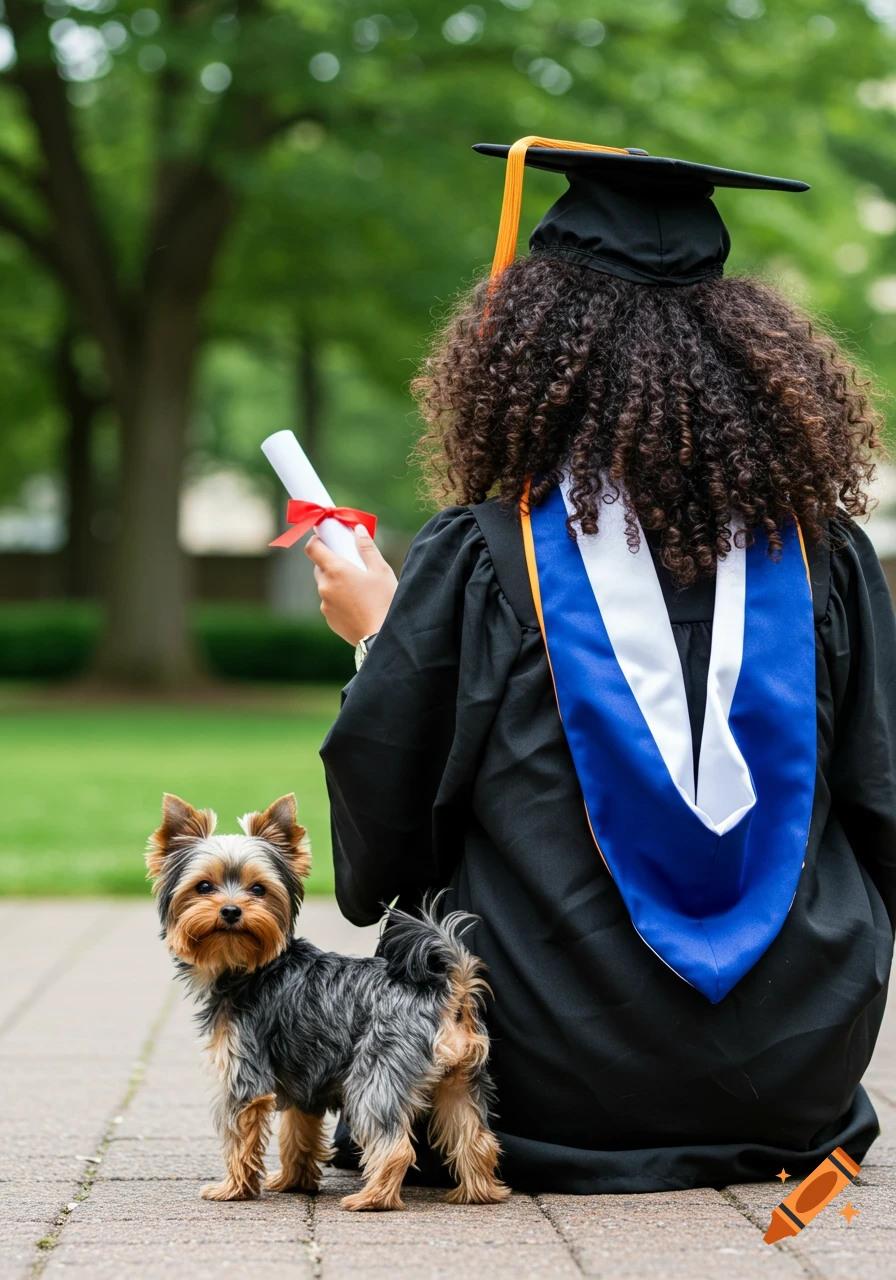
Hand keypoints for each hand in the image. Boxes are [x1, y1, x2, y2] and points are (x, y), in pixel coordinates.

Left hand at [304, 525, 397, 645]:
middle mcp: (325, 586)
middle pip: (319, 567)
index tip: (327, 538)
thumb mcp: (381, 570)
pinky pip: (330, 602)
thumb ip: (367, 547)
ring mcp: (325, 604)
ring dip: (336, 582)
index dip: (317, 540)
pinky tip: (357, 605)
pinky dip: (338, 599)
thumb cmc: (384, 601)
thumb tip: (358, 530)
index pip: (312, 548)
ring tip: (358, 588)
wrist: (382, 638)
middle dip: (332, 562)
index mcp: (336, 570)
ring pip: (325, 586)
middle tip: (351, 564)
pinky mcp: (329, 619)